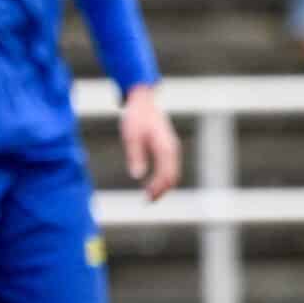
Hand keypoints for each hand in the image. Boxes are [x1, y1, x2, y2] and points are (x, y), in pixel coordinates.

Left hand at [121, 84, 180, 200]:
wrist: (142, 100)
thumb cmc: (135, 117)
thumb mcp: (131, 136)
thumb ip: (135, 155)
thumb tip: (136, 176)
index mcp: (165, 148)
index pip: (166, 175)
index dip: (158, 189)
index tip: (147, 198)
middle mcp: (172, 150)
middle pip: (173, 177)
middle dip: (162, 191)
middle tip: (148, 201)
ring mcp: (172, 148)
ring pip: (173, 173)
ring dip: (163, 186)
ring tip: (149, 196)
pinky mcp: (167, 147)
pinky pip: (170, 167)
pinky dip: (164, 178)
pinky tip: (152, 183)